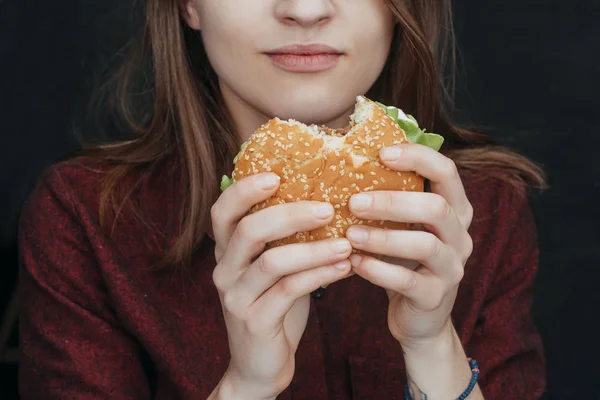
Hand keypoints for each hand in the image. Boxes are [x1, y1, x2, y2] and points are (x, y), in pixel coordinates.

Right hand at [210, 173, 352, 398]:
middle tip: (327, 207)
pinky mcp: (255, 321)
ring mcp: (236, 297)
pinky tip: (345, 268)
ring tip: (346, 242)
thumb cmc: (273, 305)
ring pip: (272, 262)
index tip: (276, 174)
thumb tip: (326, 198)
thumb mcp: (273, 267)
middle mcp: (224, 270)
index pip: (222, 211)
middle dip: (289, 214)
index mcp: (226, 251)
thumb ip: (284, 239)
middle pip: (248, 230)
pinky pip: (289, 291)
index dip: (244, 190)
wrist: (260, 363)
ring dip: (314, 248)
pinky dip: (319, 275)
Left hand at [345, 144, 473, 348]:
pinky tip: (354, 263)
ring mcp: (452, 268)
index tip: (382, 153)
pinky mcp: (436, 296)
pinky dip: (378, 270)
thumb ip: (390, 199)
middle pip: (436, 208)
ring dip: (383, 237)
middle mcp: (460, 236)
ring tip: (349, 234)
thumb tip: (346, 161)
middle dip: (392, 202)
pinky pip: (408, 281)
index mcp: (454, 209)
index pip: (447, 172)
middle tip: (353, 202)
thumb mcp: (403, 226)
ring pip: (424, 245)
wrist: (417, 315)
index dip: (418, 158)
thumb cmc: (403, 260)